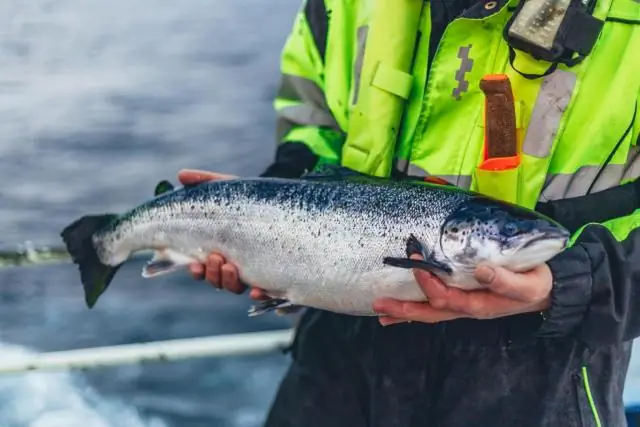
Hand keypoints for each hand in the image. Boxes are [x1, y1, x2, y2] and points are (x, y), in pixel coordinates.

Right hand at [177, 169, 268, 299]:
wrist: (280, 204)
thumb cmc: (250, 198)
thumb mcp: (228, 189)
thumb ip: (205, 182)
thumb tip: (181, 174)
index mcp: (217, 250)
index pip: (201, 267)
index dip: (196, 269)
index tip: (193, 264)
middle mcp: (232, 264)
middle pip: (216, 280)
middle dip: (212, 274)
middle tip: (215, 258)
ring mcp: (252, 271)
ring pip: (235, 287)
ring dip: (229, 280)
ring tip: (230, 266)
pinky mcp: (272, 274)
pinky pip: (265, 292)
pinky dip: (259, 294)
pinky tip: (258, 290)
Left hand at [372, 255, 552, 325]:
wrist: (545, 291)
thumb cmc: (535, 285)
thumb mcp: (528, 285)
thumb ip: (505, 280)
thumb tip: (480, 271)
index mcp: (479, 304)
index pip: (447, 297)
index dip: (429, 283)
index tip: (417, 262)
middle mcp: (466, 308)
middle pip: (430, 312)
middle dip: (404, 309)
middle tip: (379, 304)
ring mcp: (463, 306)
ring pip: (429, 313)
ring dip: (405, 313)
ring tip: (381, 312)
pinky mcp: (462, 300)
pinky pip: (435, 308)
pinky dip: (416, 310)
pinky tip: (400, 312)